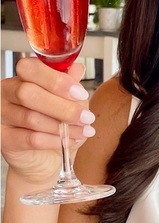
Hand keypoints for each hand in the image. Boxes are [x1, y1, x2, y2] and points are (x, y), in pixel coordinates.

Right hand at [1, 58, 94, 186]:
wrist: (44, 154)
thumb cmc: (56, 119)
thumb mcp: (69, 98)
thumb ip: (71, 82)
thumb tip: (77, 68)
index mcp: (23, 76)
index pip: (31, 68)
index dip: (57, 80)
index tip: (81, 94)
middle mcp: (7, 92)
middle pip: (28, 93)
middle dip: (63, 107)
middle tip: (86, 117)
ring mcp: (2, 115)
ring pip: (31, 118)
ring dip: (63, 126)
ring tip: (83, 130)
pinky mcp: (4, 138)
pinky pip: (30, 138)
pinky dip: (55, 140)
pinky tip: (70, 141)